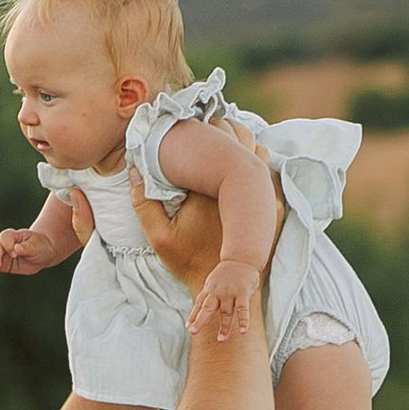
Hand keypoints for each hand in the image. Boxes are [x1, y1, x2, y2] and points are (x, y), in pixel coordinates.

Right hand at [0, 226, 57, 282]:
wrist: (42, 253)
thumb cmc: (40, 246)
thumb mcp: (37, 246)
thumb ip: (27, 247)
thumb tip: (17, 248)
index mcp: (13, 235)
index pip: (5, 238)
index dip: (8, 245)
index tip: (15, 252)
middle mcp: (4, 244)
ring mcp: (1, 255)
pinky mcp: (1, 266)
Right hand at [130, 122, 271, 291]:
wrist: (227, 284)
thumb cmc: (192, 262)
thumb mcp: (159, 238)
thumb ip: (143, 204)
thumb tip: (133, 171)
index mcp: (212, 187)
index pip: (214, 139)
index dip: (206, 126)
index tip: (196, 125)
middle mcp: (242, 187)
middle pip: (241, 138)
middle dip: (226, 128)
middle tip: (210, 126)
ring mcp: (263, 196)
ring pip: (259, 151)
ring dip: (245, 142)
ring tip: (227, 142)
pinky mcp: (275, 207)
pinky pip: (270, 172)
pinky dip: (258, 162)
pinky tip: (244, 164)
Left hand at [187, 256, 258, 340]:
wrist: (242, 258)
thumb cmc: (227, 274)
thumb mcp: (213, 282)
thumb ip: (209, 296)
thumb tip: (201, 311)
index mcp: (209, 290)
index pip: (199, 304)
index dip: (193, 315)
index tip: (188, 327)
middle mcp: (218, 292)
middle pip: (207, 308)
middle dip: (200, 320)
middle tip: (193, 331)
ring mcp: (230, 292)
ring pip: (226, 312)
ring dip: (224, 327)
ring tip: (221, 340)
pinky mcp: (243, 293)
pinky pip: (243, 309)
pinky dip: (243, 320)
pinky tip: (243, 331)